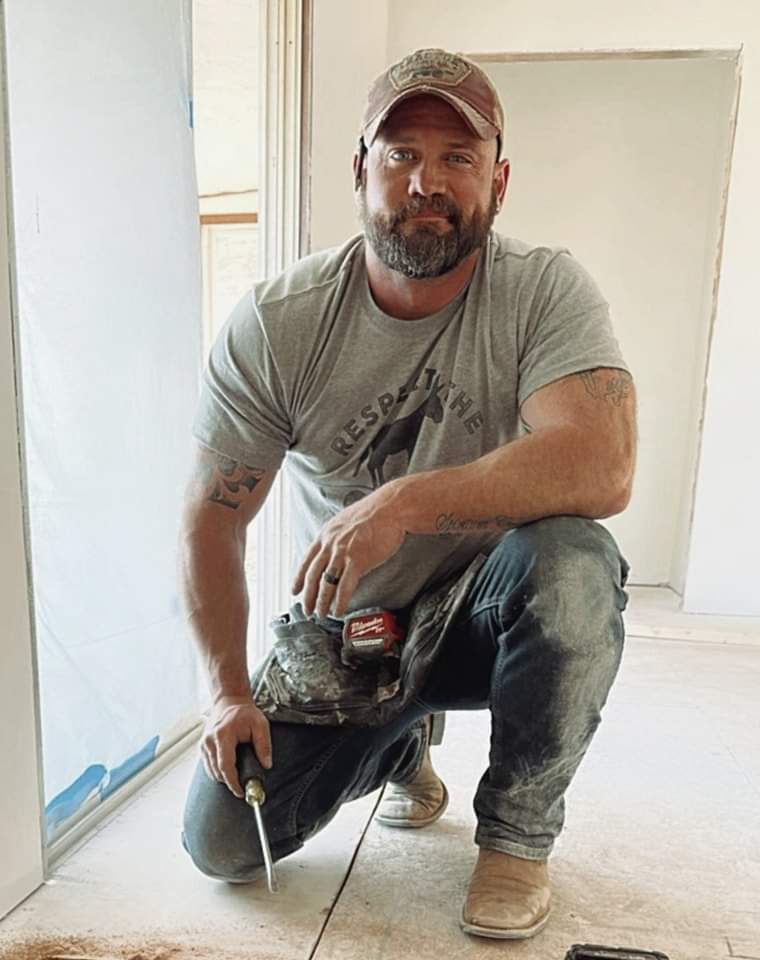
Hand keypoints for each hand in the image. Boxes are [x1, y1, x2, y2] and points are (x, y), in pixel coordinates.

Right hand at [201, 695, 271, 797]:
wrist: (229, 702)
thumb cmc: (245, 713)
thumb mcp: (260, 725)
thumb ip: (264, 745)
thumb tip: (267, 765)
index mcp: (223, 735)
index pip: (225, 766)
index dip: (233, 783)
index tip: (241, 792)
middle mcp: (210, 741)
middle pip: (217, 772)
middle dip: (230, 783)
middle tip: (243, 788)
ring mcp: (204, 744)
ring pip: (211, 771)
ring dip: (224, 778)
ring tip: (238, 779)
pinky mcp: (202, 746)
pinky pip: (208, 766)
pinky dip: (218, 772)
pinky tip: (228, 770)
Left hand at [292, 481, 405, 617]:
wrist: (390, 508)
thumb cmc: (374, 513)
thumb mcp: (346, 522)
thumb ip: (337, 537)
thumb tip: (336, 549)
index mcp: (326, 535)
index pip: (307, 561)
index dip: (299, 578)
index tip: (295, 591)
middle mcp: (330, 544)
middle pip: (313, 576)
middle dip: (308, 596)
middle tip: (307, 610)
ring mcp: (342, 553)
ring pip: (326, 584)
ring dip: (322, 602)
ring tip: (321, 614)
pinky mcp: (358, 560)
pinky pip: (345, 586)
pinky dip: (340, 601)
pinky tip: (338, 610)